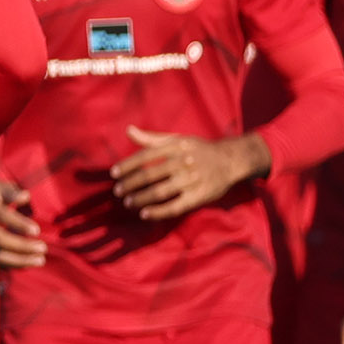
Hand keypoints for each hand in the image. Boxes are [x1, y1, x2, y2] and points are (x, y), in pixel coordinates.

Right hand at [0, 170, 45, 268]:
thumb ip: (11, 192)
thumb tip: (25, 197)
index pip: (1, 216)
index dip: (18, 224)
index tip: (37, 230)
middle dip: (22, 246)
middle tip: (43, 248)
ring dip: (20, 261)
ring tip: (40, 260)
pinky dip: (13, 264)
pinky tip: (30, 264)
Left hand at [110, 127, 265, 221]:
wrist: (230, 160)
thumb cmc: (198, 149)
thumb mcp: (177, 139)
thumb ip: (151, 138)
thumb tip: (128, 130)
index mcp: (175, 146)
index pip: (144, 156)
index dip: (127, 166)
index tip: (113, 174)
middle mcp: (182, 162)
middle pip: (149, 176)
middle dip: (130, 185)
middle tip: (118, 191)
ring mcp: (191, 180)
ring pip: (159, 192)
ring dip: (140, 199)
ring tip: (128, 202)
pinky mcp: (199, 196)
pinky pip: (175, 207)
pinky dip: (158, 212)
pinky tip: (145, 214)